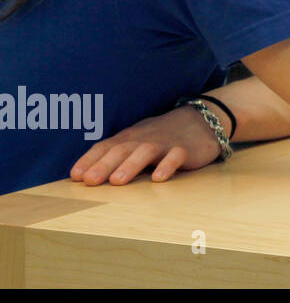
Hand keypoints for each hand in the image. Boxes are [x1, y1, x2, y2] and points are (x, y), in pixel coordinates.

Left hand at [69, 105, 222, 186]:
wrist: (201, 121)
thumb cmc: (161, 136)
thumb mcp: (137, 140)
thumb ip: (117, 154)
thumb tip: (87, 176)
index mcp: (129, 137)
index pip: (105, 147)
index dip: (89, 160)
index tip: (75, 176)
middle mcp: (144, 139)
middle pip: (122, 149)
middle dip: (104, 165)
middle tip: (90, 181)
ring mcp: (165, 143)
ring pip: (145, 152)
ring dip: (130, 165)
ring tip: (117, 181)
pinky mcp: (185, 150)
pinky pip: (175, 156)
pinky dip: (167, 165)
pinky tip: (159, 178)